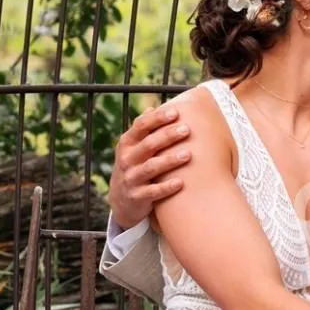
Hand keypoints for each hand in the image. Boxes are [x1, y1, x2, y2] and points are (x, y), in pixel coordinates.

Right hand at [110, 105, 193, 228]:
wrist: (122, 201)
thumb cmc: (134, 166)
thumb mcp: (133, 148)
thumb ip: (142, 130)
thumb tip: (152, 108)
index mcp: (127, 143)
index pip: (140, 126)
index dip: (157, 119)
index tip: (176, 112)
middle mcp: (127, 159)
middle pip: (148, 144)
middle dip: (167, 136)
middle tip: (187, 130)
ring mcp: (131, 178)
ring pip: (151, 167)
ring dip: (169, 160)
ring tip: (188, 154)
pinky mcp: (137, 197)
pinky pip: (153, 192)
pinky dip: (166, 187)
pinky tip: (181, 183)